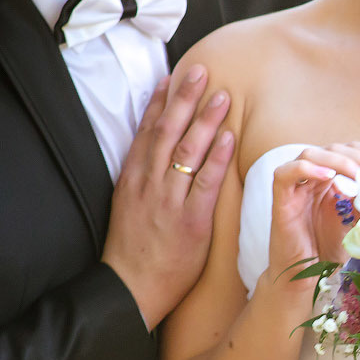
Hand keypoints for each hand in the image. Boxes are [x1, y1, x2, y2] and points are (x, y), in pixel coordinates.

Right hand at [103, 65, 233, 328]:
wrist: (129, 289)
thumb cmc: (134, 252)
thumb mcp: (130, 208)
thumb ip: (144, 182)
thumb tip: (160, 159)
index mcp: (132, 180)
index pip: (147, 132)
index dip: (159, 102)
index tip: (172, 77)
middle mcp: (148, 184)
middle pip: (167, 132)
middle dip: (185, 98)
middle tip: (202, 70)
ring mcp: (168, 201)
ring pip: (187, 151)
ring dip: (206, 120)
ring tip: (223, 95)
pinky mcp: (190, 221)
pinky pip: (205, 182)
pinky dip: (217, 157)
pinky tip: (230, 137)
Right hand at [264, 144, 359, 279]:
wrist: (304, 279)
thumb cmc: (331, 250)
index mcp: (335, 177)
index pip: (358, 153)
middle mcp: (315, 176)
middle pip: (339, 149)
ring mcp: (296, 186)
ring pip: (313, 153)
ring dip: (343, 161)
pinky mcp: (280, 199)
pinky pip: (285, 173)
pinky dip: (307, 169)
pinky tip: (329, 176)